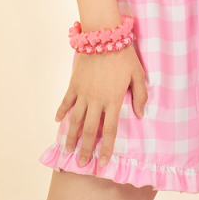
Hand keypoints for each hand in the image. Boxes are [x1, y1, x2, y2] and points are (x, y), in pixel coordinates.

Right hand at [55, 44, 147, 167]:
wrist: (103, 35)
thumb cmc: (123, 54)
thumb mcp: (138, 74)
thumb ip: (140, 95)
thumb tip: (140, 114)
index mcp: (113, 100)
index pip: (109, 130)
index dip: (105, 148)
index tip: (102, 162)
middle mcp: (96, 100)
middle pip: (90, 130)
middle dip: (85, 149)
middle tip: (82, 164)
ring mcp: (83, 93)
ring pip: (75, 120)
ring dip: (71, 137)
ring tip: (68, 149)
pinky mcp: (74, 83)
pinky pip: (66, 101)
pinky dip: (61, 112)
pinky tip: (58, 121)